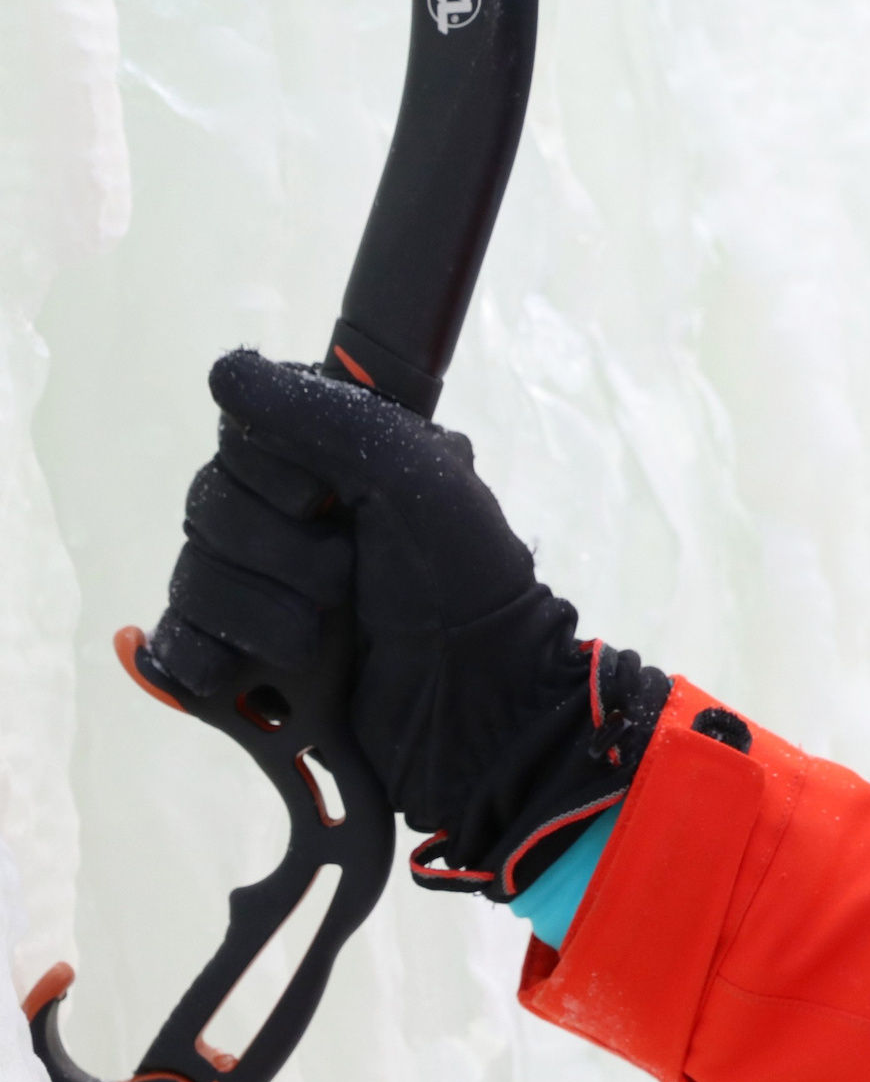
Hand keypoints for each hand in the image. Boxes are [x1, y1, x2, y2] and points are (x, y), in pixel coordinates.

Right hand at [151, 349, 666, 898]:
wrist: (478, 710)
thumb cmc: (466, 586)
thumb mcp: (419, 476)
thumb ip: (327, 414)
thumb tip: (228, 370)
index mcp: (338, 470)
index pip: (242, 439)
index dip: (274, 473)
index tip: (328, 501)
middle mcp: (294, 525)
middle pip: (210, 506)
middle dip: (279, 551)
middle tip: (346, 578)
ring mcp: (263, 595)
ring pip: (195, 575)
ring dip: (265, 611)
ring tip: (327, 635)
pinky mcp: (242, 664)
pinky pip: (179, 642)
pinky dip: (218, 656)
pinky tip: (263, 669)